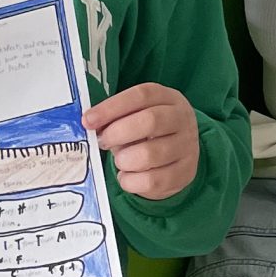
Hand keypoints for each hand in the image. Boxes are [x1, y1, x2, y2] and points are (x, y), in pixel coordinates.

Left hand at [86, 84, 200, 201]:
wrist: (180, 155)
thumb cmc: (148, 132)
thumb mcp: (136, 117)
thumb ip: (116, 118)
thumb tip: (91, 124)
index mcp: (167, 98)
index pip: (141, 95)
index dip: (112, 107)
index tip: (88, 120)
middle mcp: (182, 119)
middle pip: (150, 121)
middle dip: (117, 133)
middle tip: (102, 142)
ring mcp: (187, 146)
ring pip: (150, 154)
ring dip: (124, 160)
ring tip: (120, 161)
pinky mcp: (185, 172)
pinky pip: (152, 181)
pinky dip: (131, 181)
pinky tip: (127, 176)